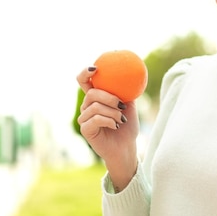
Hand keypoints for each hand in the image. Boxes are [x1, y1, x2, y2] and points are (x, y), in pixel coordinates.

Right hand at [76, 67, 138, 187]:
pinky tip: (116, 126)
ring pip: (95, 106)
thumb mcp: (129, 106)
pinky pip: (96, 118)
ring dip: (113, 112)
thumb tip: (132, 75)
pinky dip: (109, 120)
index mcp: (95, 99)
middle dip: (110, 98)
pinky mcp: (85, 129)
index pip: (84, 82)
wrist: (126, 147)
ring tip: (121, 120)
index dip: (85, 73)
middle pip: (92, 93)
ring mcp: (84, 118)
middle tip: (122, 105)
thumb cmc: (127, 127)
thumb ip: (126, 92)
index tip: (95, 68)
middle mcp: (86, 107)